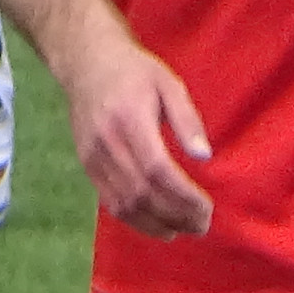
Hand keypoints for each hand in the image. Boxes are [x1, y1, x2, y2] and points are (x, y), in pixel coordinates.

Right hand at [60, 25, 213, 238]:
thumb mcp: (168, 84)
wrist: (87, 63)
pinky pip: (111, 203)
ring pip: (124, 204)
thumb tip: (204, 156)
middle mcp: (107, 142)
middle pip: (141, 192)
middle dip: (175, 215)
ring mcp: (93, 157)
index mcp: (129, 118)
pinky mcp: (87, 166)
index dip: (182, 195)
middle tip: (202, 224)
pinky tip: (159, 224)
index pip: (156, 169)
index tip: (207, 206)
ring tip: (184, 229)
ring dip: (157, 224)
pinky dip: (136, 220)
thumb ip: (187, 120)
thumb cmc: (134, 71)